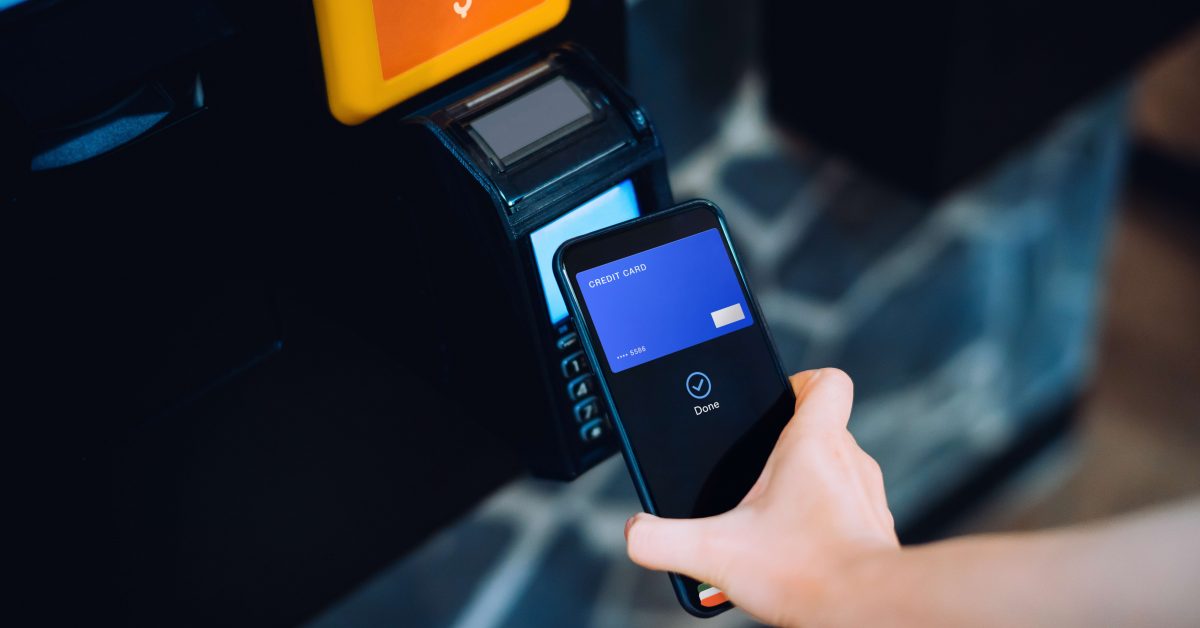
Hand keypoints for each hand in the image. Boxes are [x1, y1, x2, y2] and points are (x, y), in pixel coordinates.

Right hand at [624, 368, 899, 625]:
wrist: (869, 613)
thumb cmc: (808, 574)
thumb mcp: (715, 553)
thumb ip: (664, 540)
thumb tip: (634, 533)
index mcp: (814, 443)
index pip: (827, 381)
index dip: (799, 383)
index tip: (775, 401)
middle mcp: (849, 461)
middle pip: (820, 428)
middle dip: (783, 447)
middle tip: (750, 475)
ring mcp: (866, 496)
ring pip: (834, 470)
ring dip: (803, 486)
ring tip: (769, 518)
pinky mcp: (872, 530)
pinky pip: (844, 508)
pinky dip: (820, 520)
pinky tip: (794, 547)